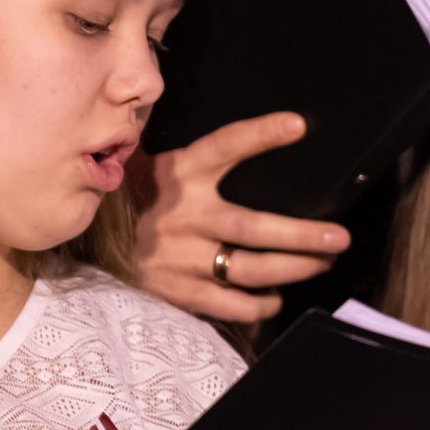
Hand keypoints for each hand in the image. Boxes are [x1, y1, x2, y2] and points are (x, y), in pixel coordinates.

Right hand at [127, 113, 348, 322]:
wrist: (90, 241)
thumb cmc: (138, 197)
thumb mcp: (162, 166)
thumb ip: (201, 160)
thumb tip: (260, 142)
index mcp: (179, 174)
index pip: (223, 146)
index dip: (260, 135)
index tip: (297, 125)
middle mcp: (185, 216)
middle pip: (253, 227)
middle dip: (301, 235)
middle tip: (338, 237)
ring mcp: (183, 258)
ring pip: (250, 269)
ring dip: (294, 268)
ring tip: (323, 262)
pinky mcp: (180, 291)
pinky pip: (230, 304)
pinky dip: (260, 304)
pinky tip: (276, 297)